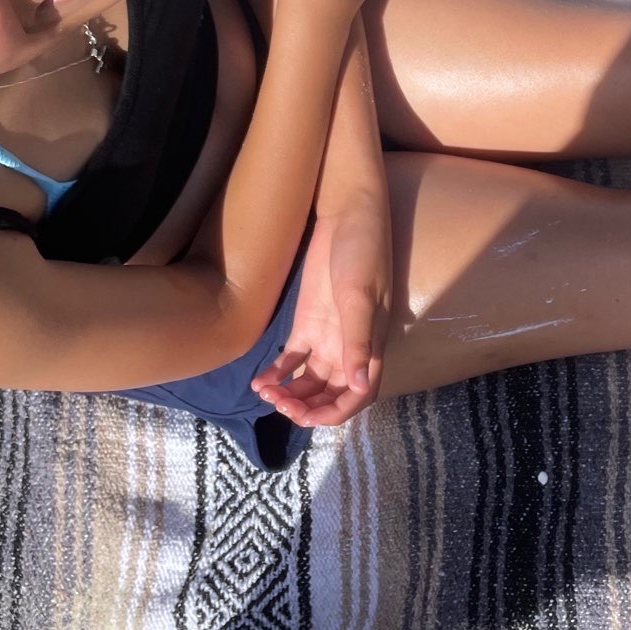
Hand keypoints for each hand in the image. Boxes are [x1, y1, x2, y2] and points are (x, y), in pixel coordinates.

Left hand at [250, 208, 390, 428]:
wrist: (347, 213)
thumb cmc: (363, 251)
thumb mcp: (360, 296)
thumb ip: (358, 340)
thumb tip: (359, 384)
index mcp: (371, 346)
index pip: (357, 395)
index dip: (334, 413)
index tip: (306, 416)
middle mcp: (348, 347)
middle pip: (329, 393)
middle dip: (306, 406)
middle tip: (279, 405)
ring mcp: (326, 335)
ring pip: (309, 380)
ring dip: (290, 394)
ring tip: (266, 394)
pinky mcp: (307, 322)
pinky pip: (292, 359)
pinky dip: (278, 373)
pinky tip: (260, 381)